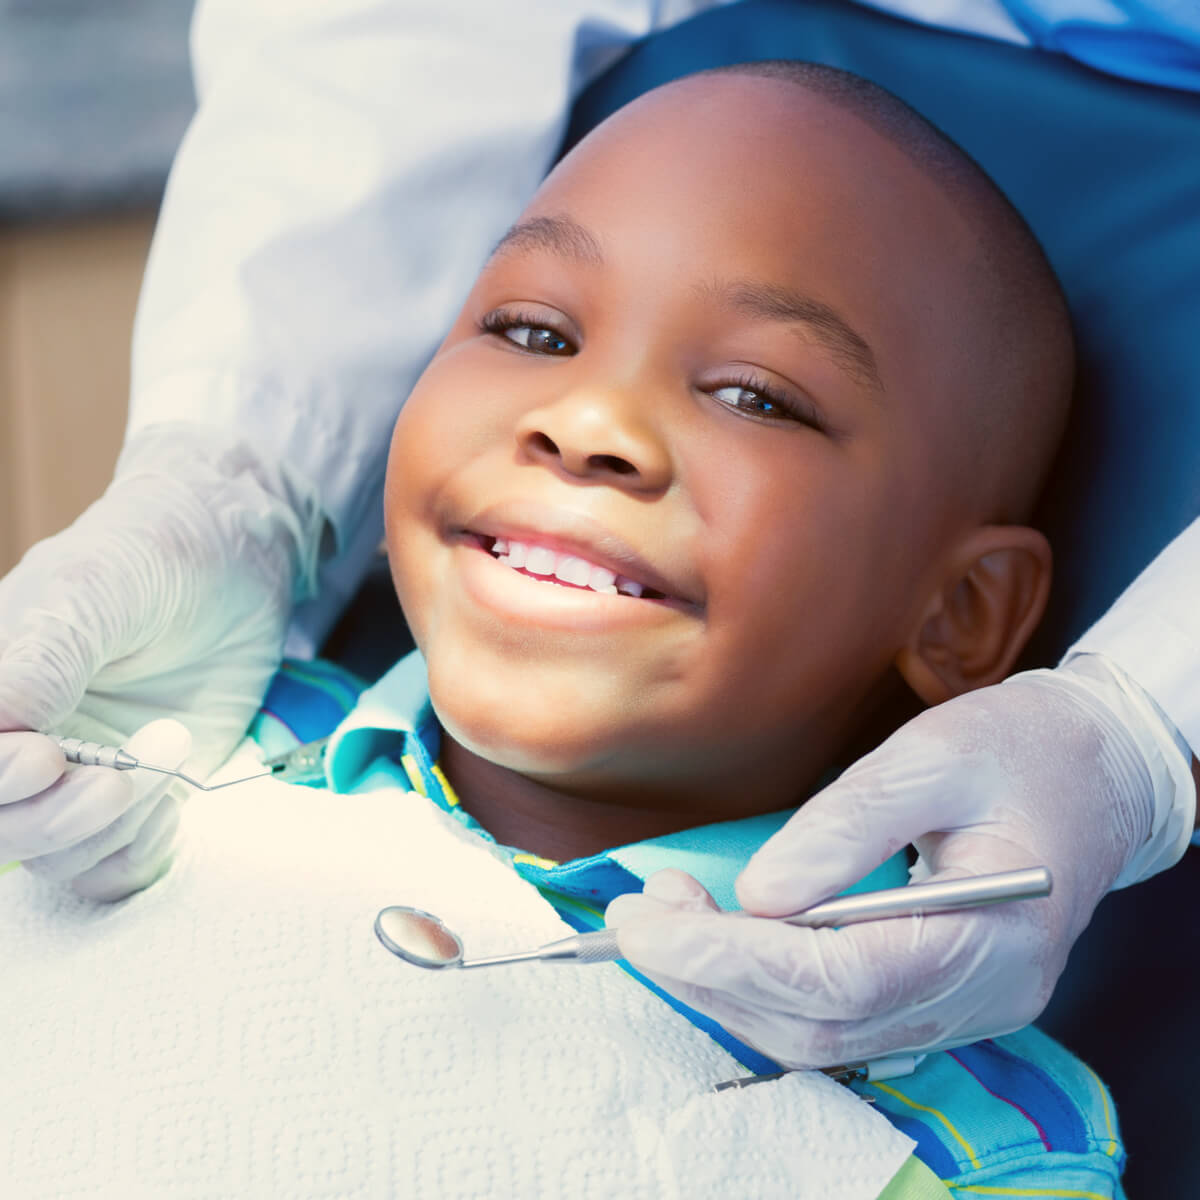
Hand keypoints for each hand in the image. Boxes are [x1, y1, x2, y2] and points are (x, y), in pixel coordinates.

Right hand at [0, 424, 320, 898]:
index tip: (48, 759)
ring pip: (53, 857)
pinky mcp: (134, 801)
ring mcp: (75, 777)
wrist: (239, 559)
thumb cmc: (157, 554)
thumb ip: (46, 657)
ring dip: (109, 830)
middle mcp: (19, 742)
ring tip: (165, 758)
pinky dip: (138, 853)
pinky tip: (170, 804)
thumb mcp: (97, 587)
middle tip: (119, 784)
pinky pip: (113, 867)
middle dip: (53, 820)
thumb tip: (6, 730)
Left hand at [607, 658, 1194, 1066]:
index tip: (647, 919)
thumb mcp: (933, 757)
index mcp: (991, 939)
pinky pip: (835, 1021)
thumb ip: (846, 827)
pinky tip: (717, 942)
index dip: (730, 958)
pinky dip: (760, 990)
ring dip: (725, 987)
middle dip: (709, 976)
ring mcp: (960, 1009)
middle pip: (818, 1026)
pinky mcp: (935, 997)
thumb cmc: (1020, 752)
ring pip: (818, 1039)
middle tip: (638, 912)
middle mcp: (979, 998)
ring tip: (665, 917)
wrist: (1094, 773)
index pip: (837, 983)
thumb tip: (757, 892)